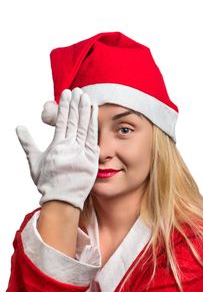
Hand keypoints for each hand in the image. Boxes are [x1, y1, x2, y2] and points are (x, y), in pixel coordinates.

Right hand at [16, 88, 99, 209]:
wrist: (62, 200)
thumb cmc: (47, 182)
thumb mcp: (34, 162)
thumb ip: (27, 143)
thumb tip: (19, 127)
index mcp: (57, 146)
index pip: (63, 120)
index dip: (65, 106)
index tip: (66, 94)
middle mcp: (70, 147)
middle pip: (75, 120)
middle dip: (76, 104)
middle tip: (78, 91)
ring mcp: (82, 152)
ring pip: (85, 126)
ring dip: (86, 110)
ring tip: (86, 97)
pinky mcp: (92, 158)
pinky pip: (94, 138)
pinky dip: (94, 124)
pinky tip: (95, 113)